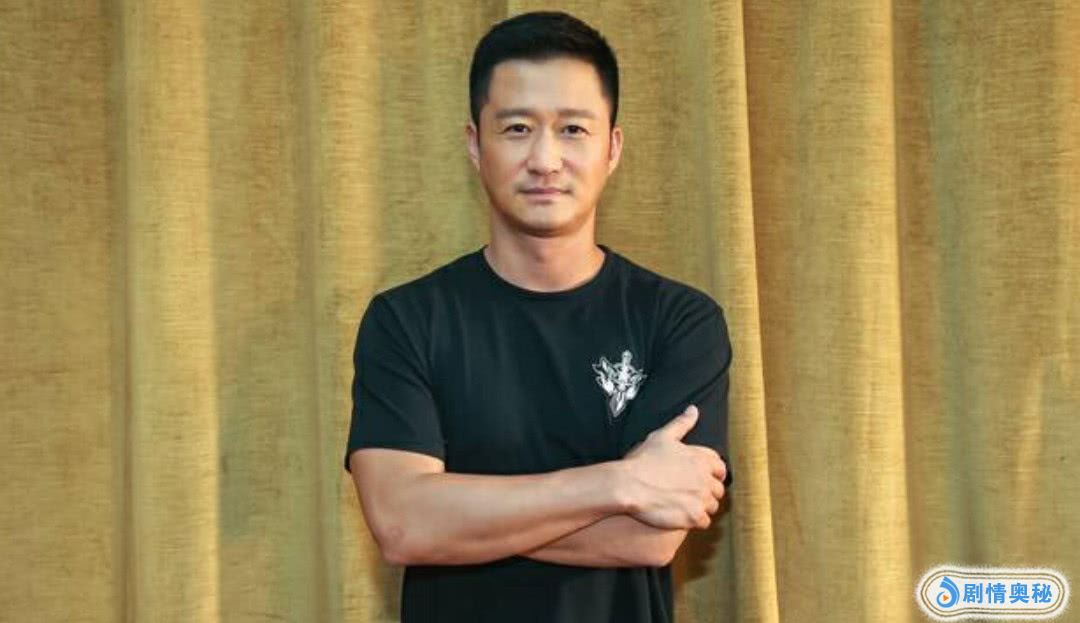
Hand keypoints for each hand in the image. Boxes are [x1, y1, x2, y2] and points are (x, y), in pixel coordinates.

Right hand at [621, 405, 727, 529]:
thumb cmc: (643, 461)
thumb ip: (682, 423)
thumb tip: (693, 410)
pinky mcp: (693, 516)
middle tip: (692, 493)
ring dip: (703, 507)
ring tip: (686, 505)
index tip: (704, 477)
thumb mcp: (662, 436)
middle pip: (718, 489)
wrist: (629, 485)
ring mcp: (700, 498)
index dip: (713, 473)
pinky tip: (683, 517)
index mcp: (701, 458)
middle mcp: (705, 478)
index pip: (720, 467)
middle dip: (708, 491)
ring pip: (712, 506)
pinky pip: (704, 522)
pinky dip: (696, 521)